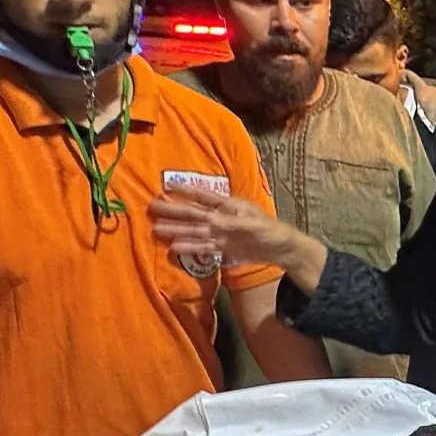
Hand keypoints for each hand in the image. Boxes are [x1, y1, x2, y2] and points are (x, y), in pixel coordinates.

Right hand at [149, 185, 304, 267]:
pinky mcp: (223, 247)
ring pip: (195, 230)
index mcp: (229, 206)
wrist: (282, 249)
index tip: (167, 186)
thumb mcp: (254, 225)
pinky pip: (203, 247)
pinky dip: (190, 247)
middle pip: (193, 213)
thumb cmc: (271, 231)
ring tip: (157, 229)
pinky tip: (175, 247)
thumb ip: (232, 222)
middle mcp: (221, 217)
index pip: (203, 196)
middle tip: (153, 208)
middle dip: (174, 211)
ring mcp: (220, 233)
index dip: (186, 191)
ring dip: (177, 230)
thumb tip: (210, 221)